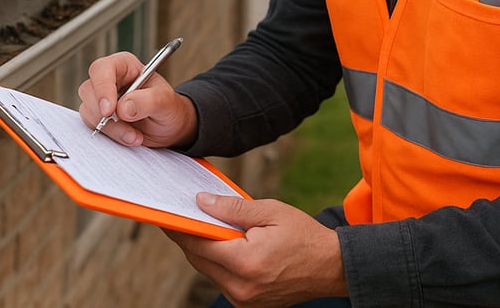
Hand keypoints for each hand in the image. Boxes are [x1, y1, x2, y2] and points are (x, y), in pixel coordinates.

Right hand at [77, 52, 196, 147]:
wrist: (169, 127)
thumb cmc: (169, 108)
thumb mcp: (166, 102)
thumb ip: (147, 101)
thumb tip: (123, 108)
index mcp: (125, 66)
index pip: (102, 69)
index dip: (102, 88)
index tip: (109, 110)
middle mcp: (110, 80)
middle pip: (89, 91)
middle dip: (107, 116)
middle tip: (129, 130)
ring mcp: (101, 99)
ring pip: (89, 112)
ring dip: (112, 129)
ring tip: (136, 136)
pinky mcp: (98, 117)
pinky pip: (93, 126)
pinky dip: (111, 136)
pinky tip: (129, 137)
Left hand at [165, 194, 346, 306]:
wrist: (331, 267)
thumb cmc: (303, 235)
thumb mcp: (270, 212)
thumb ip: (233, 209)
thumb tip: (201, 202)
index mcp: (246, 262)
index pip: (199, 243)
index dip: (181, 227)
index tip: (167, 213)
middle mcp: (241, 287)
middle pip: (199, 259)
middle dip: (188, 237)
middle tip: (179, 215)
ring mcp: (244, 300)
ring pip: (208, 271)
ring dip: (202, 250)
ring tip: (200, 226)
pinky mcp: (248, 304)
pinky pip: (222, 280)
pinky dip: (217, 262)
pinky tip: (220, 245)